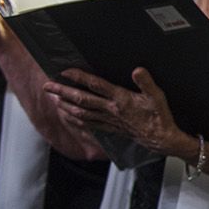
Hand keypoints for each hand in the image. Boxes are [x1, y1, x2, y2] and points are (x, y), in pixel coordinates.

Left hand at [46, 67, 187, 156]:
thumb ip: (146, 82)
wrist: (160, 138)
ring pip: (81, 113)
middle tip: (48, 86)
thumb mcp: (157, 96)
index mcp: (120, 99)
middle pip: (82, 100)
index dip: (80, 78)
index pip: (96, 86)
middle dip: (63, 92)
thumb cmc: (159, 116)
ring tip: (54, 99)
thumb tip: (137, 70)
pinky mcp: (109, 128)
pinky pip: (88, 124)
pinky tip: (68, 117)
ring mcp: (108, 120)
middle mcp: (110, 110)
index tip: (65, 72)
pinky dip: (75, 120)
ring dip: (65, 106)